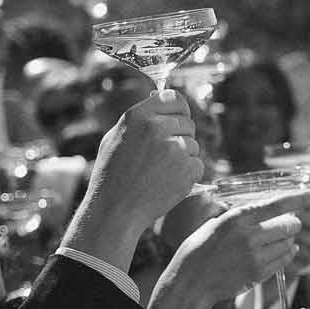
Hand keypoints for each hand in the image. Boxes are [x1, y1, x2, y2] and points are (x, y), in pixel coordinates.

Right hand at [82, 93, 203, 230]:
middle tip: (162, 157)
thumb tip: (161, 96)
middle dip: (180, 137)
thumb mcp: (115, 137)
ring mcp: (175, 147)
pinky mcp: (188, 168)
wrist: (115, 212)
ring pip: (193, 145)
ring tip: (159, 173)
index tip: (177, 119)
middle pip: (187, 122)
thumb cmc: (111, 176)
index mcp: (138, 115)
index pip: (174, 98)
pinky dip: (188, 175)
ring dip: (183, 158)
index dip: (178, 109)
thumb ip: (140, 117)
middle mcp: (157, 127)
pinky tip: (167, 183)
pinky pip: (197, 164)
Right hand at [148, 190, 309, 308]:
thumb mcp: (218, 223)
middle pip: (290, 226)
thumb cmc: (201, 248)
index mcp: (238, 218)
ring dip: (286, 242)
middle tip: (284, 225)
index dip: (300, 199)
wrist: (190, 282)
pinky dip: (283, 256)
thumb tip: (271, 207)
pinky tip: (271, 254)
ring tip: (270, 243)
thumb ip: (243, 216)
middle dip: (291, 225)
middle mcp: (249, 236)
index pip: (277, 204)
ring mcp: (255, 257)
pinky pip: (283, 261)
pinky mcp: (258, 274)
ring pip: (289, 244)